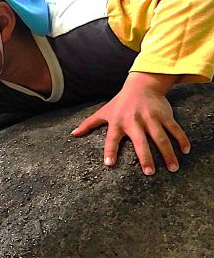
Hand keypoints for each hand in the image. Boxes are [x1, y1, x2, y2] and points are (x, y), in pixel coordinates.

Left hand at [71, 72, 188, 174]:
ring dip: (168, 153)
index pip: (111, 139)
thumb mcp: (104, 112)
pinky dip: (182, 140)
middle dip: (145, 157)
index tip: (110, 164)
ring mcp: (151, 118)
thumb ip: (89, 124)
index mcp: (118, 123)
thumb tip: (73, 134)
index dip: (109, 151)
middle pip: (140, 142)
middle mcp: (134, 121)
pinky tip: (185, 151)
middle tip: (149, 173)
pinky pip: (175, 129)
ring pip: (161, 138)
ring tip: (172, 168)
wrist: (141, 85)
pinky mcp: (165, 115)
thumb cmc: (120, 103)